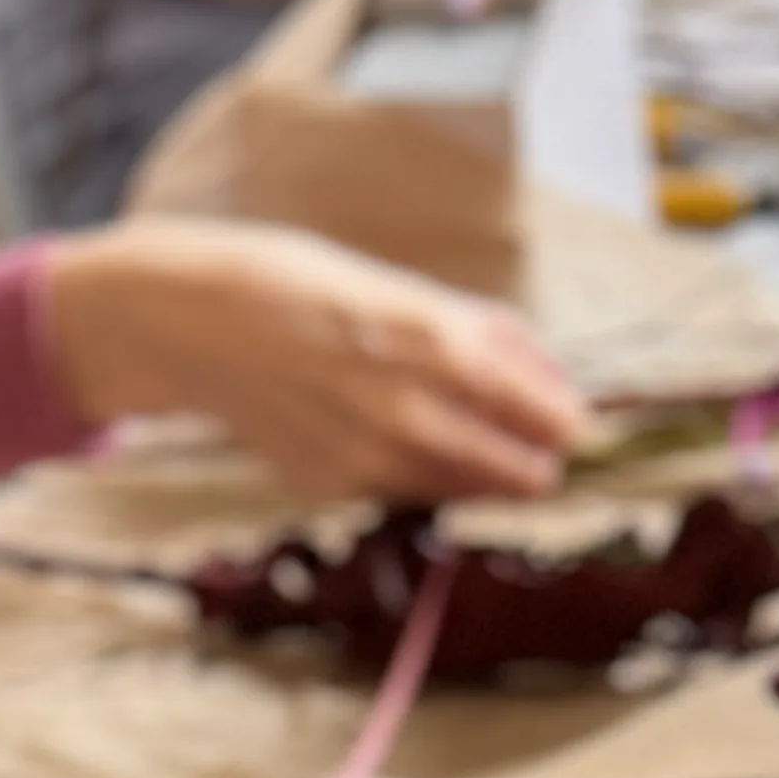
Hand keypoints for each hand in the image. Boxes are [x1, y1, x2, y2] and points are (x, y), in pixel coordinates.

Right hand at [49, 221, 590, 509]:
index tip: (582, 429)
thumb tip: (556, 382)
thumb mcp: (408, 289)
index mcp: (441, 347)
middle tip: (541, 450)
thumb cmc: (307, 285)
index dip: (572, 427)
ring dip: (482, 474)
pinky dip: (419, 474)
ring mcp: (371, 458)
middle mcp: (412, 412)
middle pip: (517, 473)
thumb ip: (490, 336)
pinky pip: (405, 492)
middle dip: (535, 462)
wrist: (197, 321)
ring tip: (471, 438)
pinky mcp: (334, 486)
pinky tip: (396, 437)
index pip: (546, 416)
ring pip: (464, 491)